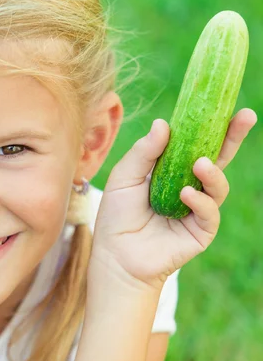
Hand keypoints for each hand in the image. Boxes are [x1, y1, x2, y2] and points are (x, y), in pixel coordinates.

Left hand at [92, 109, 257, 289]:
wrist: (115, 256)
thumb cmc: (116, 216)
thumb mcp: (124, 177)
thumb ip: (144, 153)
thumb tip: (164, 123)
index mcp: (170, 171)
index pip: (194, 144)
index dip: (209, 126)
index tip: (221, 104)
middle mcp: (188, 187)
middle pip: (217, 158)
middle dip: (233, 138)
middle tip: (246, 116)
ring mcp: (196, 209)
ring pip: (218, 185)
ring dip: (212, 172)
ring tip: (199, 164)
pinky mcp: (200, 231)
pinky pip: (209, 212)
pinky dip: (200, 201)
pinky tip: (185, 195)